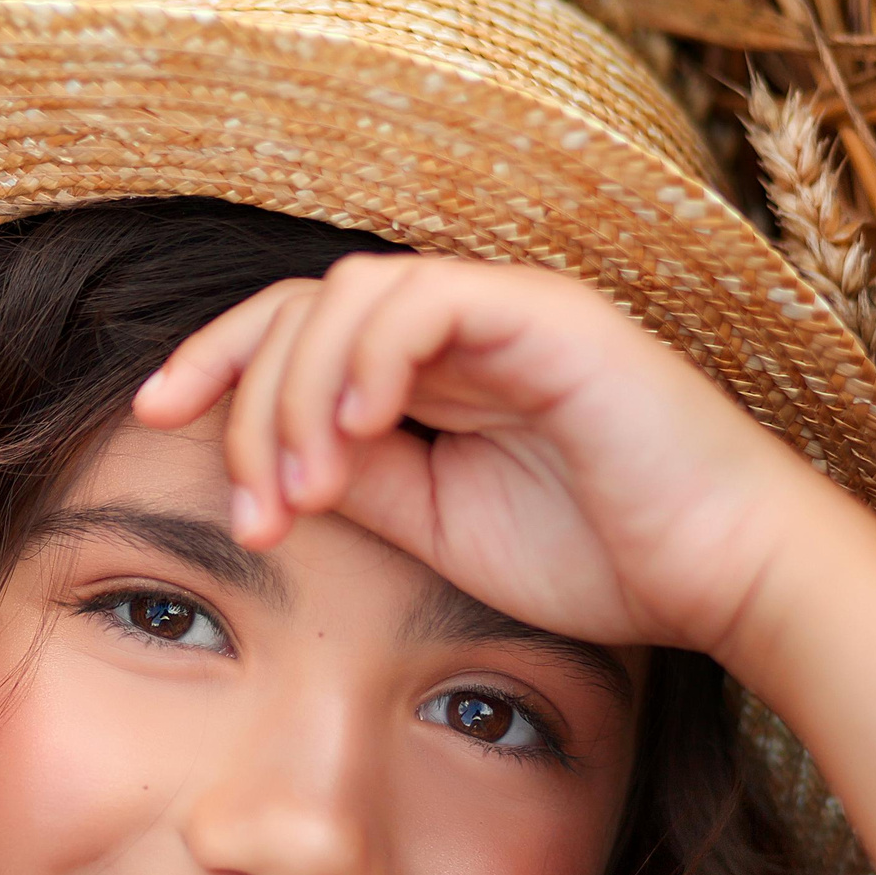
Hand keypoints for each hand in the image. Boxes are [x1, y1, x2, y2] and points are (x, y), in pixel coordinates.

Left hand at [141, 253, 875, 874]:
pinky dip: (370, 359)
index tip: (152, 422)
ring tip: (302, 492)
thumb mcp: (431, 530)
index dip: (215, 366)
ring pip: (348, 295)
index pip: (290, 331)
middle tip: (250, 506)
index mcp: (422, 370)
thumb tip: (257, 471)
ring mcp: (500, 311)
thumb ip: (352, 484)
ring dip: (301, 392)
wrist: (723, 579)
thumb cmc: (593, 560)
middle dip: (241, 392)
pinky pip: (426, 303)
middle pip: (299, 305)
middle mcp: (454, 326)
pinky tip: (353, 439)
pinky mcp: (547, 317)